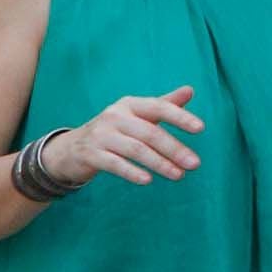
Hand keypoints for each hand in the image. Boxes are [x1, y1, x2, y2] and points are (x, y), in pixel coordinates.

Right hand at [51, 86, 205, 184]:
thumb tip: (190, 91)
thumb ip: (163, 105)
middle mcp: (114, 116)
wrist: (71, 149)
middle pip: (149, 133)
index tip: (200, 128)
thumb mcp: (136, 115)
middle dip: (174, 149)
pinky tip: (148, 180)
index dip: (180, 117)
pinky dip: (132, 172)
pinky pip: (115, 164)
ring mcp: (101, 136)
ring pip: (135, 149)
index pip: (158, 107)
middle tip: (195, 164)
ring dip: (159, 164)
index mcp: (129, 105)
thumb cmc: (113, 131)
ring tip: (178, 175)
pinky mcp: (91, 154)